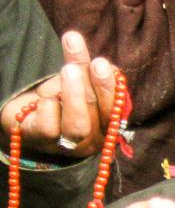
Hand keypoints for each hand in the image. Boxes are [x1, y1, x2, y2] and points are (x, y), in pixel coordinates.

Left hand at [1, 31, 115, 157]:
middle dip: (99, 87)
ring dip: (75, 96)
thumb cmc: (57, 98)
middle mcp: (93, 140)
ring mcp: (69, 145)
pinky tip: (42, 98)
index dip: (112, 88)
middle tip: (93, 63)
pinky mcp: (43, 142)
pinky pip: (49, 127)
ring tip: (68, 70)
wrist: (24, 113)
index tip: (103, 63)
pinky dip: (48, 107)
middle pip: (102, 117)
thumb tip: (106, 65)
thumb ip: (90, 73)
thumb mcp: (77, 83)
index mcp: (106, 127)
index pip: (117, 111)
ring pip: (78, 126)